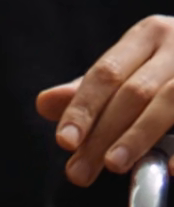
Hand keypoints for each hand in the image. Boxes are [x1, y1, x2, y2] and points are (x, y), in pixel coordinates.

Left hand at [36, 15, 173, 185]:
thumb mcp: (136, 66)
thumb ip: (93, 90)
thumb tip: (44, 104)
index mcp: (148, 35)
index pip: (106, 72)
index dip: (83, 108)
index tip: (64, 141)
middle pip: (132, 91)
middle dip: (102, 134)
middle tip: (79, 171)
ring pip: (166, 103)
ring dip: (138, 137)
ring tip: (112, 165)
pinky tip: (170, 168)